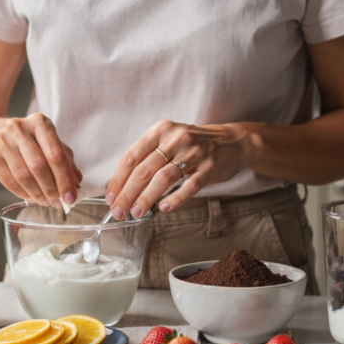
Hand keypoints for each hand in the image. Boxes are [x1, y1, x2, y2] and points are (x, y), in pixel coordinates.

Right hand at [0, 113, 83, 206]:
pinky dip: (23, 194)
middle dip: (51, 189)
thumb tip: (76, 182)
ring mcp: (2, 141)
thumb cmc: (31, 142)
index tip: (71, 197)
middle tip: (58, 202)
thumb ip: (66, 162)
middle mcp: (19, 128)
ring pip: (23, 176)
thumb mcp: (52, 144)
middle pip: (38, 166)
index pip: (56, 154)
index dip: (65, 179)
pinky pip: (9, 182)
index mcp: (40, 123)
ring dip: (37, 194)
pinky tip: (31, 197)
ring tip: (46, 201)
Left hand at [105, 120, 251, 218]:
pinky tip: (163, 208)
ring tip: (137, 212)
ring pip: (163, 178)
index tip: (111, 198)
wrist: (232, 142)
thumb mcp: (169, 139)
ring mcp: (194, 153)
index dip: (118, 180)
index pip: (131, 157)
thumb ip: (148, 157)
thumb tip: (123, 186)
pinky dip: (174, 199)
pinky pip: (189, 186)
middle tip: (119, 212)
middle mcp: (175, 138)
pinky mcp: (210, 168)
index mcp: (160, 131)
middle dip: (127, 194)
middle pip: (143, 170)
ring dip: (146, 198)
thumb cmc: (194, 145)